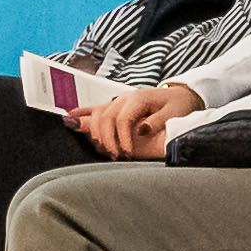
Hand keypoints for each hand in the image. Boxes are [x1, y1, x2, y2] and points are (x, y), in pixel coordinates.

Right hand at [78, 82, 198, 158]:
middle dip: (107, 140)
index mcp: (138, 98)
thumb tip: (140, 130)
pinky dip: (81, 114)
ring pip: (97, 115)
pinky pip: (94, 109)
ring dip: (96, 134)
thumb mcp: (175, 112)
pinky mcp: (115, 104)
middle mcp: (124, 97)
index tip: (129, 154)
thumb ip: (158, 121)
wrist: (182, 94)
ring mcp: (117, 100)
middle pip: (105, 118)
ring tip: (103, 150)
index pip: (122, 119)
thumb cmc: (180, 105)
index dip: (122, 138)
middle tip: (115, 157)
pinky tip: (69, 118)